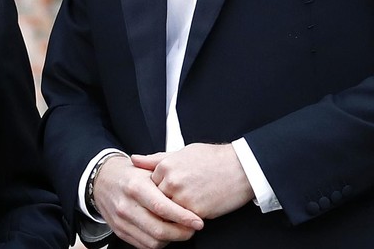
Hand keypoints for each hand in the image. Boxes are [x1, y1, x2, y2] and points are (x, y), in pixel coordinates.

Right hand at [93, 154, 203, 248]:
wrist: (102, 180)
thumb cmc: (128, 174)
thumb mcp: (146, 169)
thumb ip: (166, 179)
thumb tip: (189, 193)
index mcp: (135, 187)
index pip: (162, 207)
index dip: (182, 217)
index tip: (197, 221)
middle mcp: (127, 205)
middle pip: (159, 230)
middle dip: (181, 232)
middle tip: (193, 228)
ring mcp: (122, 221)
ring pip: (153, 241)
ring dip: (172, 239)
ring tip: (181, 230)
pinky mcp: (120, 231)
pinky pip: (144, 245)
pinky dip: (158, 242)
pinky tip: (166, 233)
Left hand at [132, 143, 254, 219]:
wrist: (240, 168)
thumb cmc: (212, 158)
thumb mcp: (182, 152)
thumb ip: (155, 159)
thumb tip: (133, 159)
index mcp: (166, 166)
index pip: (149, 185)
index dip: (159, 188)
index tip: (169, 187)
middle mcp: (171, 182)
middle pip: (156, 200)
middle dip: (164, 202)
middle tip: (179, 197)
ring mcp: (182, 198)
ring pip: (168, 212)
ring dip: (174, 212)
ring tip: (187, 204)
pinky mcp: (195, 212)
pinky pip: (183, 221)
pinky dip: (186, 219)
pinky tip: (195, 210)